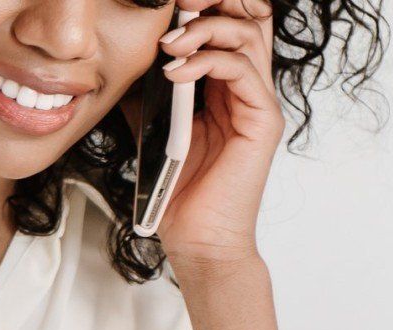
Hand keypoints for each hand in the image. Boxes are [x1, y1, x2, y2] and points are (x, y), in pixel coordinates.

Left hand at [153, 0, 281, 267]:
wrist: (198, 241)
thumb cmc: (180, 193)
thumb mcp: (154, 127)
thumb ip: (151, 90)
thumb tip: (129, 55)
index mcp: (226, 84)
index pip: (230, 20)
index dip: (207, 4)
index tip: (170, 4)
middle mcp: (249, 87)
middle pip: (252, 14)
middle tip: (181, 2)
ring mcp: (259, 103)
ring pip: (248, 33)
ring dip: (204, 28)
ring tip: (169, 44)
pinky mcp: (263, 121)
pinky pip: (241, 70)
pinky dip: (206, 61)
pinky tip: (176, 72)